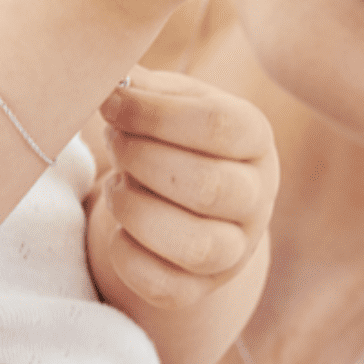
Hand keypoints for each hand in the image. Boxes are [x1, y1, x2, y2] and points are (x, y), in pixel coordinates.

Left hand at [96, 67, 277, 309]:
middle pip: (208, 187)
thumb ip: (141, 85)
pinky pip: (167, 289)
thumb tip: (106, 75)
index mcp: (254, 137)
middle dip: (141, 161)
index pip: (217, 126)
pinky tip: (119, 230)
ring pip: (195, 246)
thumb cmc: (173, 132)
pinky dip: (128, 257)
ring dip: (135, 211)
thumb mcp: (168, 98)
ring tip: (115, 187)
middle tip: (114, 143)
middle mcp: (257, 196)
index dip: (151, 114)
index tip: (109, 103)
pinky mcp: (202, 288)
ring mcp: (235, 249)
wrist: (185, 193)